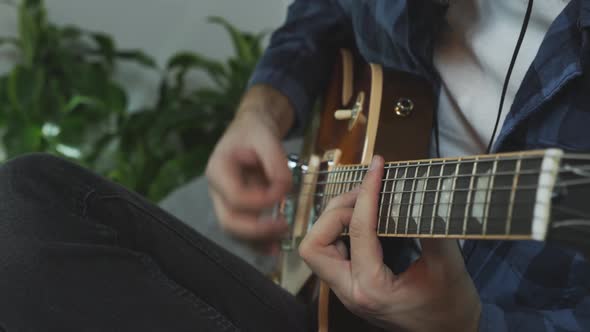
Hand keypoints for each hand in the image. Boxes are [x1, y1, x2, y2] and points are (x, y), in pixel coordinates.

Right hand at [206, 85, 293, 252]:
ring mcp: (225, 202)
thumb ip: (276, 163)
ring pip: (235, 232)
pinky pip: (244, 231)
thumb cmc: (254, 132)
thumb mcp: (266, 137)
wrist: (250, 131)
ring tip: (279, 245)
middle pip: (228, 221)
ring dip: (257, 242)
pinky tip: (274, 247)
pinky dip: (258, 242)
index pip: (235, 195)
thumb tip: (283, 190)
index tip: (282, 193)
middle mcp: (217, 190)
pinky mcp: (237, 209)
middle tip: (283, 227)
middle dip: (256, 230)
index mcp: (218, 169)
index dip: (259, 200)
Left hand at [299, 156, 480, 330]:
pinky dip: (338, 231)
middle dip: (336, 211)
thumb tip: (427, 193)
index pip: (359, 230)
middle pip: (315, 244)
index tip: (378, 168)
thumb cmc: (451, 309)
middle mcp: (350, 291)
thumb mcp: (449, 269)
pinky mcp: (350, 286)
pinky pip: (329, 253)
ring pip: (315, 249)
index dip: (368, 192)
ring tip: (362, 203)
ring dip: (332, 221)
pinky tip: (361, 219)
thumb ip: (435, 231)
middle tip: (366, 193)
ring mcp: (346, 290)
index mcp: (372, 289)